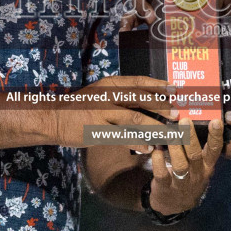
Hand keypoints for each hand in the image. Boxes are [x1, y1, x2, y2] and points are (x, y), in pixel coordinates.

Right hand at [50, 75, 174, 146]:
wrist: (54, 118)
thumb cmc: (81, 106)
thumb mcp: (100, 93)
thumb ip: (121, 95)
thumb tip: (148, 99)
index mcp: (110, 84)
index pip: (138, 82)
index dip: (158, 85)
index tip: (176, 90)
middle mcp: (107, 95)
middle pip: (139, 99)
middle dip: (160, 106)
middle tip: (176, 113)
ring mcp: (101, 113)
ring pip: (134, 119)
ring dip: (154, 127)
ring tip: (168, 134)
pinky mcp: (96, 131)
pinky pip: (122, 138)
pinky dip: (137, 143)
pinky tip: (149, 148)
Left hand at [148, 119, 222, 214]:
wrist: (175, 207)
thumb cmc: (188, 179)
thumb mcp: (199, 167)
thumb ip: (198, 149)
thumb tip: (193, 121)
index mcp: (206, 166)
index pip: (214, 150)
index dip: (216, 136)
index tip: (215, 121)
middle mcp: (197, 174)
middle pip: (195, 156)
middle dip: (190, 138)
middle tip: (185, 121)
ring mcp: (181, 183)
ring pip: (180, 165)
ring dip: (175, 149)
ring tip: (169, 134)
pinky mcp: (165, 188)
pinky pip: (162, 174)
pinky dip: (158, 161)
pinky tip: (156, 150)